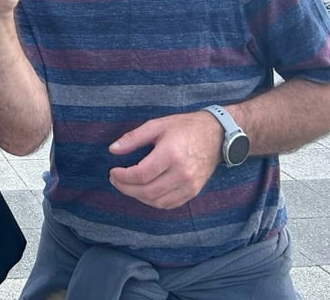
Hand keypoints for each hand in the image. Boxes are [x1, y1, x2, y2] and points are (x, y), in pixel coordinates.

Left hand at [107, 111, 222, 209]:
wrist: (217, 135)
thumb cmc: (185, 127)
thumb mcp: (157, 125)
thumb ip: (133, 138)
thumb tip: (113, 150)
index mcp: (170, 154)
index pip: (140, 174)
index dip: (122, 176)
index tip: (112, 172)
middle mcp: (181, 173)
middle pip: (147, 191)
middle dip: (126, 188)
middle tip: (115, 180)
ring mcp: (190, 185)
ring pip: (157, 201)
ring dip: (138, 197)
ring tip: (128, 186)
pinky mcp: (194, 191)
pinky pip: (170, 204)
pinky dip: (154, 202)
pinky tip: (145, 192)